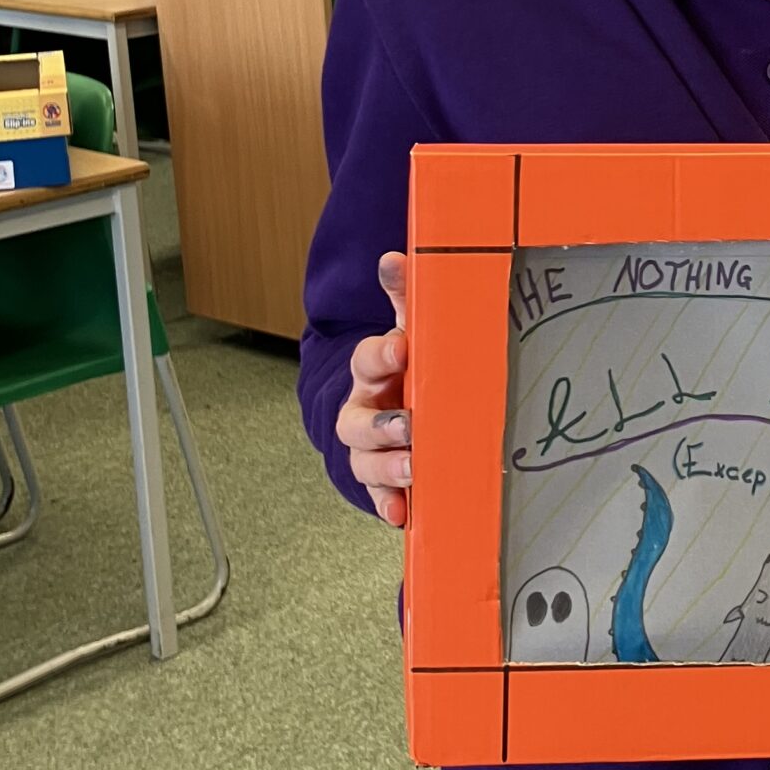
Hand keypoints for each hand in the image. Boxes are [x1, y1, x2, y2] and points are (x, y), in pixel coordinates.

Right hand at [336, 253, 410, 526]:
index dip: (381, 354)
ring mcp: (370, 449)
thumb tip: (395, 256)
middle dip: (380, 423)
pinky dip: (388, 504)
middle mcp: (364, 411)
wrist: (393, 410)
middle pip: (357, 421)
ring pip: (364, 461)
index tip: (402, 348)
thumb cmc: (407, 368)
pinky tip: (403, 513)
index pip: (367, 360)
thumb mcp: (410, 330)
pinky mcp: (383, 482)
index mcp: (373, 372)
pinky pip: (379, 497)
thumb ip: (406, 298)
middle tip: (408, 424)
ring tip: (413, 468)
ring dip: (386, 466)